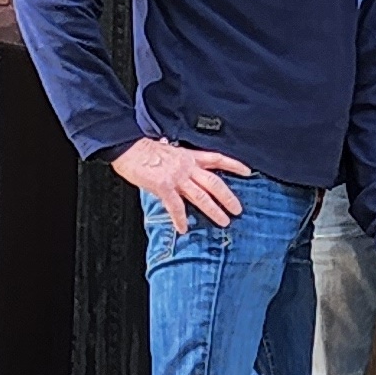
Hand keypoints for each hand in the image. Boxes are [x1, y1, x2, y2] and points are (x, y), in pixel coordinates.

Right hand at [113, 139, 249, 234]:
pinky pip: (176, 206)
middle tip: (238, 209)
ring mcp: (177, 177)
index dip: (234, 165)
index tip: (247, 171)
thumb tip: (184, 166)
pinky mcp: (164, 186)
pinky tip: (183, 228)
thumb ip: (180, 160)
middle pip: (214, 182)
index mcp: (189, 156)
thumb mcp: (169, 150)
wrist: (128, 145)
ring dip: (213, 210)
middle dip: (228, 197)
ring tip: (223, 221)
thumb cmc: (144, 148)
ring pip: (201, 196)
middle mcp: (187, 166)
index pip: (217, 158)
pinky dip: (180, 219)